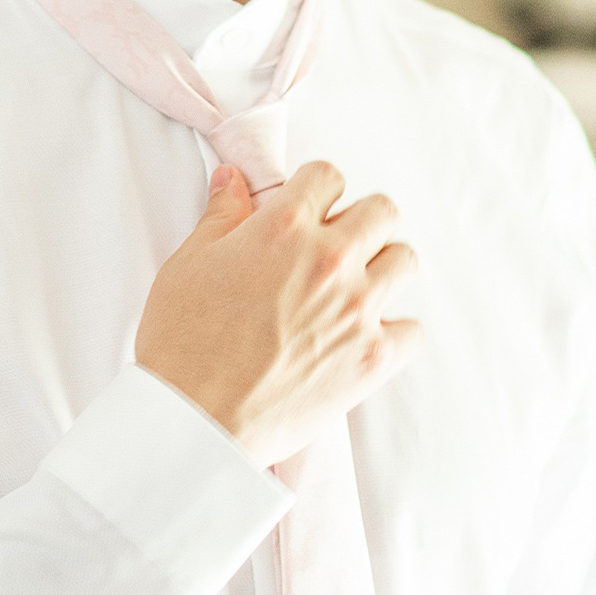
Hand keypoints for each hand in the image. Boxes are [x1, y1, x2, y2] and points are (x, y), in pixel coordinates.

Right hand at [134, 160, 420, 467]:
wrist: (194, 418)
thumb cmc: (182, 342)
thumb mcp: (189, 264)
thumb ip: (220, 215)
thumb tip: (232, 178)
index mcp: (283, 228)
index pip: (328, 176)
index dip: (316, 190)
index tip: (310, 210)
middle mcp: (328, 260)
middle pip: (382, 211)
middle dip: (361, 221)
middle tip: (338, 245)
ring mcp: (356, 310)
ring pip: (404, 261)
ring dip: (383, 268)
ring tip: (356, 289)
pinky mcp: (371, 358)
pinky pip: (413, 331)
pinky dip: (394, 333)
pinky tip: (365, 338)